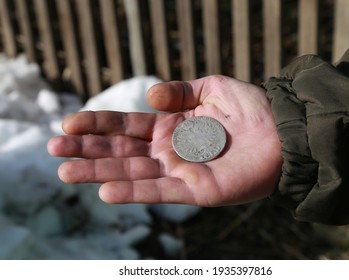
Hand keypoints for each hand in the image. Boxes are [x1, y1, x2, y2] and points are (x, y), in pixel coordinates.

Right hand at [47, 75, 281, 205]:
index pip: (124, 125)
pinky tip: (106, 191)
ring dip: (99, 173)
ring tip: (66, 171)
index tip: (68, 124)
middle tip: (54, 151)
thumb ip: (179, 91)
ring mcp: (179, 171)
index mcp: (169, 125)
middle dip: (87, 151)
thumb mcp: (212, 87)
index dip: (96, 125)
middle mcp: (168, 150)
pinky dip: (133, 192)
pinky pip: (160, 192)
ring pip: (132, 173)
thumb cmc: (250, 109)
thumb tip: (150, 94)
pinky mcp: (195, 190)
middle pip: (120, 151)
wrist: (282, 132)